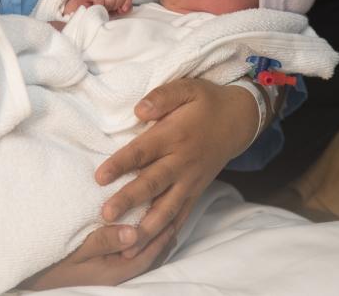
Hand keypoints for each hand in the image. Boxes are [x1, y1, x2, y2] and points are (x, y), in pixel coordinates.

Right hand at [18, 223, 175, 289]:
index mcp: (118, 270)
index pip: (150, 249)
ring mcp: (115, 276)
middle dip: (166, 233)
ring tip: (166, 219)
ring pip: (146, 258)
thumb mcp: (77, 250)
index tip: (172, 207)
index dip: (163, 229)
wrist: (34, 281)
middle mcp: (121, 275)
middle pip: (153, 255)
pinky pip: (135, 259)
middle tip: (176, 210)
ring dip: (157, 240)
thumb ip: (105, 240)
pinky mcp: (107, 273)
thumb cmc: (54, 264)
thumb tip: (135, 231)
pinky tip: (142, 234)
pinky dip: (146, 246)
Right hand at [63, 0, 134, 14]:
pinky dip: (99, 6)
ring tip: (100, 9)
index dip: (127, 1)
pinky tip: (95, 8)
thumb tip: (127, 8)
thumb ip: (124, 8)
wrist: (80, 12)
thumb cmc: (99, 11)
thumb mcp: (115, 11)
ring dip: (106, 7)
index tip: (121, 10)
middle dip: (115, 6)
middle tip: (107, 9)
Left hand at [95, 79, 257, 257]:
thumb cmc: (205, 102)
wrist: (238, 120)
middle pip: (153, 184)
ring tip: (125, 245)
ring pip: (167, 209)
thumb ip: (163, 96)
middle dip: (129, 201)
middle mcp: (182, 162)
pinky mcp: (196, 193)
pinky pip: (181, 218)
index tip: (99, 176)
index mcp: (175, 136)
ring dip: (146, 228)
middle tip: (106, 215)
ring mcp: (191, 181)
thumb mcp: (187, 88)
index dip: (121, 163)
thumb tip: (139, 110)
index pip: (143, 151)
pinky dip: (165, 236)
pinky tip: (147, 251)